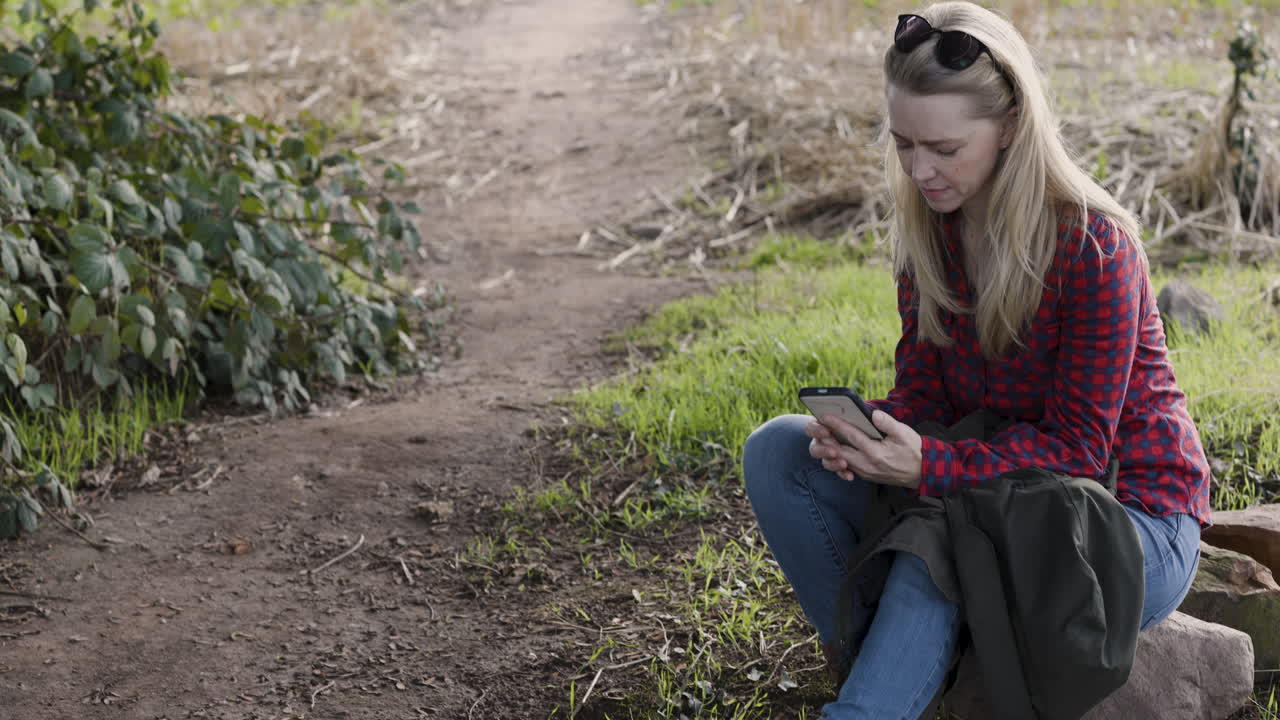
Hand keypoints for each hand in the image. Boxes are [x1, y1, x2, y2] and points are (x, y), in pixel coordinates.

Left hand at [805, 410, 922, 488]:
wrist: (922, 472)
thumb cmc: (913, 450)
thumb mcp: (904, 434)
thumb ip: (888, 424)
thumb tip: (874, 414)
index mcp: (876, 453)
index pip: (852, 436)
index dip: (837, 425)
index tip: (826, 416)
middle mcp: (867, 464)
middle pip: (840, 451)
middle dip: (827, 438)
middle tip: (817, 426)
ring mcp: (866, 472)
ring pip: (841, 460)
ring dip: (830, 449)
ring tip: (822, 436)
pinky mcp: (866, 475)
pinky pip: (847, 466)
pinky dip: (838, 458)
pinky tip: (834, 449)